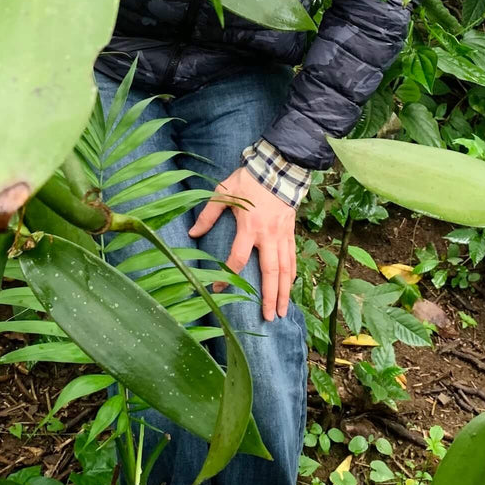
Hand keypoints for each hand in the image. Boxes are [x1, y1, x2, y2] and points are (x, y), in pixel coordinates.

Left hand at [189, 167, 296, 322]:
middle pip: (270, 271)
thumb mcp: (224, 192)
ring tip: (282, 311)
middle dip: (269, 296)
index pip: (238, 258)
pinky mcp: (291, 232)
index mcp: (250, 226)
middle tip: (269, 317)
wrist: (279, 167)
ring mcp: (282, 235)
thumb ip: (208, 214)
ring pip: (285, 268)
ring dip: (283, 291)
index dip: (228, 276)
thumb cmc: (249, 180)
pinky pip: (293, 257)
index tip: (218, 290)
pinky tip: (289, 288)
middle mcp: (268, 235)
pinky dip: (292, 274)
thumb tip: (192, 233)